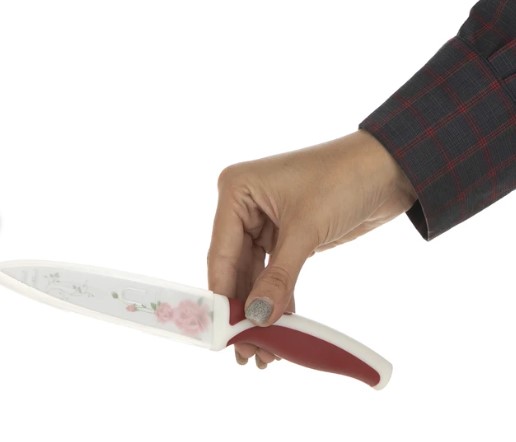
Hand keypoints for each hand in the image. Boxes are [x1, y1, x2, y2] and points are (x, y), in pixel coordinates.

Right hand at [207, 130, 416, 367]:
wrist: (388, 168)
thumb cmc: (343, 180)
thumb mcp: (307, 230)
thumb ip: (279, 277)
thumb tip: (257, 319)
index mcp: (236, 191)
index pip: (221, 253)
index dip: (223, 296)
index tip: (225, 335)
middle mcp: (244, 206)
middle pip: (235, 267)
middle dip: (243, 308)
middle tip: (247, 350)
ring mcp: (264, 221)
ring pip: (254, 273)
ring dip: (260, 308)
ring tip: (263, 348)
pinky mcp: (286, 235)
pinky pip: (274, 271)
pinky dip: (278, 296)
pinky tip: (280, 325)